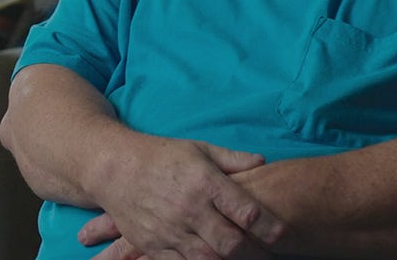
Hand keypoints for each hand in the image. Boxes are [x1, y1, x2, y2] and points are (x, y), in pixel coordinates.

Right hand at [77, 137, 280, 258]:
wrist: (113, 168)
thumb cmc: (160, 155)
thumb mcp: (199, 149)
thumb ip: (232, 159)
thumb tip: (262, 161)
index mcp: (204, 181)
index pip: (246, 212)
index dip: (270, 227)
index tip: (283, 234)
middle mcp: (189, 208)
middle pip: (231, 244)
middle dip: (255, 253)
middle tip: (267, 254)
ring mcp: (170, 229)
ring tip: (241, 258)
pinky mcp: (154, 244)